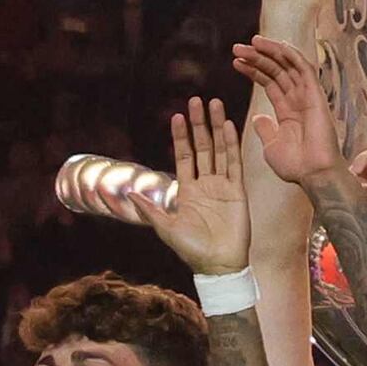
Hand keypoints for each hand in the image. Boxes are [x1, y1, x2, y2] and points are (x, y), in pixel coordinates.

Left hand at [138, 97, 251, 274]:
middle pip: (202, 146)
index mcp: (187, 190)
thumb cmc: (192, 250)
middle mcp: (205, 183)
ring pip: (220, 149)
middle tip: (197, 100)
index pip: (184, 156)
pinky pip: (234, 163)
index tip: (177, 116)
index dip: (180, 137)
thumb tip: (129, 193)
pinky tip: (229, 126)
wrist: (218, 265)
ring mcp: (222, 185)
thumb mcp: (166, 228)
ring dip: (217, 127)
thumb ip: (150, 209)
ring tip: (215, 104)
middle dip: (199, 124)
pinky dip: (232, 144)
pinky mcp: (237, 191)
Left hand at [237, 35, 342, 186]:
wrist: (312, 174)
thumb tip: (258, 117)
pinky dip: (291, 55)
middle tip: (237, 47)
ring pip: (289, 66)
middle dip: (258, 57)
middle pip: (277, 70)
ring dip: (271, 51)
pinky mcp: (316, 96)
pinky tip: (276, 45)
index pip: (270, 82)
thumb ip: (265, 129)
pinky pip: (304, 69)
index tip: (236, 61)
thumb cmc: (296, 166)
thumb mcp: (272, 146)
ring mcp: (308, 97)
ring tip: (251, 42)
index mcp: (288, 112)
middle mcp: (299, 100)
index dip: (254, 70)